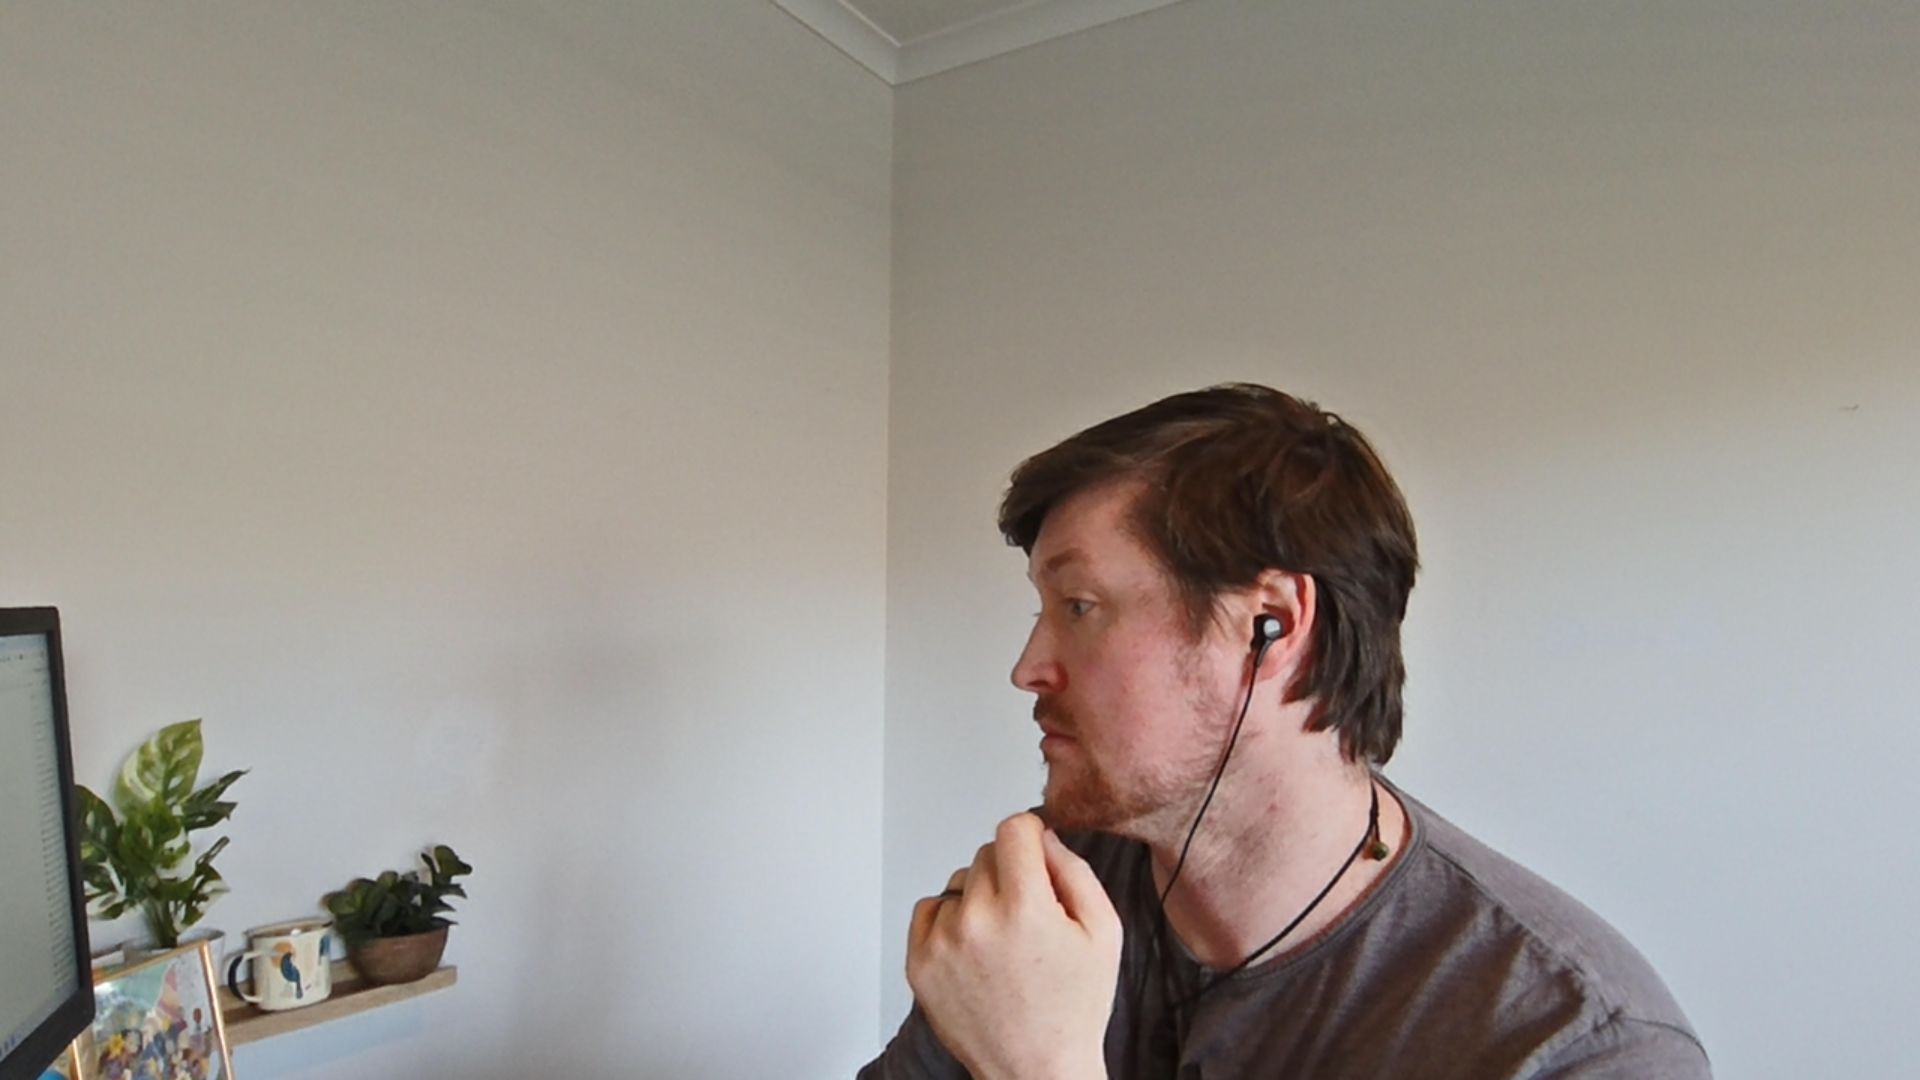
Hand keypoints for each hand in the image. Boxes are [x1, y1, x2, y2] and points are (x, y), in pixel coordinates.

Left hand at [905, 813, 1122, 1079]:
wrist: (1037, 1069)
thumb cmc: (1074, 1007)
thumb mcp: (1104, 931)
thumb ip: (1075, 871)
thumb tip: (1043, 837)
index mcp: (1026, 909)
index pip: (1013, 828)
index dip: (1031, 836)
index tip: (1036, 854)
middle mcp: (977, 921)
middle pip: (986, 854)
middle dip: (1010, 874)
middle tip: (1029, 916)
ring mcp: (942, 943)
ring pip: (959, 882)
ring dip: (979, 898)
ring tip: (1003, 942)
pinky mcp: (919, 963)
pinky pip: (930, 909)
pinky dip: (950, 920)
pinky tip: (977, 950)